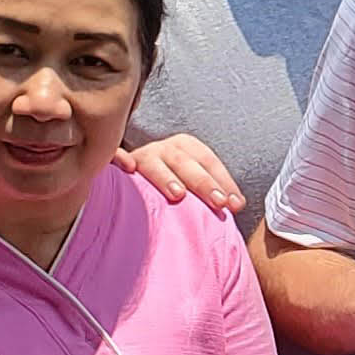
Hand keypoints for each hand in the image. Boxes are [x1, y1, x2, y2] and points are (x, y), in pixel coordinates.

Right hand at [119, 133, 245, 217]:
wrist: (131, 178)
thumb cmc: (171, 183)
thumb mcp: (192, 182)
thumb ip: (214, 191)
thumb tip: (238, 205)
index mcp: (186, 149)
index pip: (209, 162)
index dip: (224, 181)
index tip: (235, 204)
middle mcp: (164, 149)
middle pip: (185, 163)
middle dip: (203, 182)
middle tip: (218, 202)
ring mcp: (140, 156)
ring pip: (154, 162)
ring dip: (166, 177)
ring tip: (178, 195)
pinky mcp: (116, 164)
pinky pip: (116, 158)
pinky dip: (120, 159)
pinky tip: (127, 168)